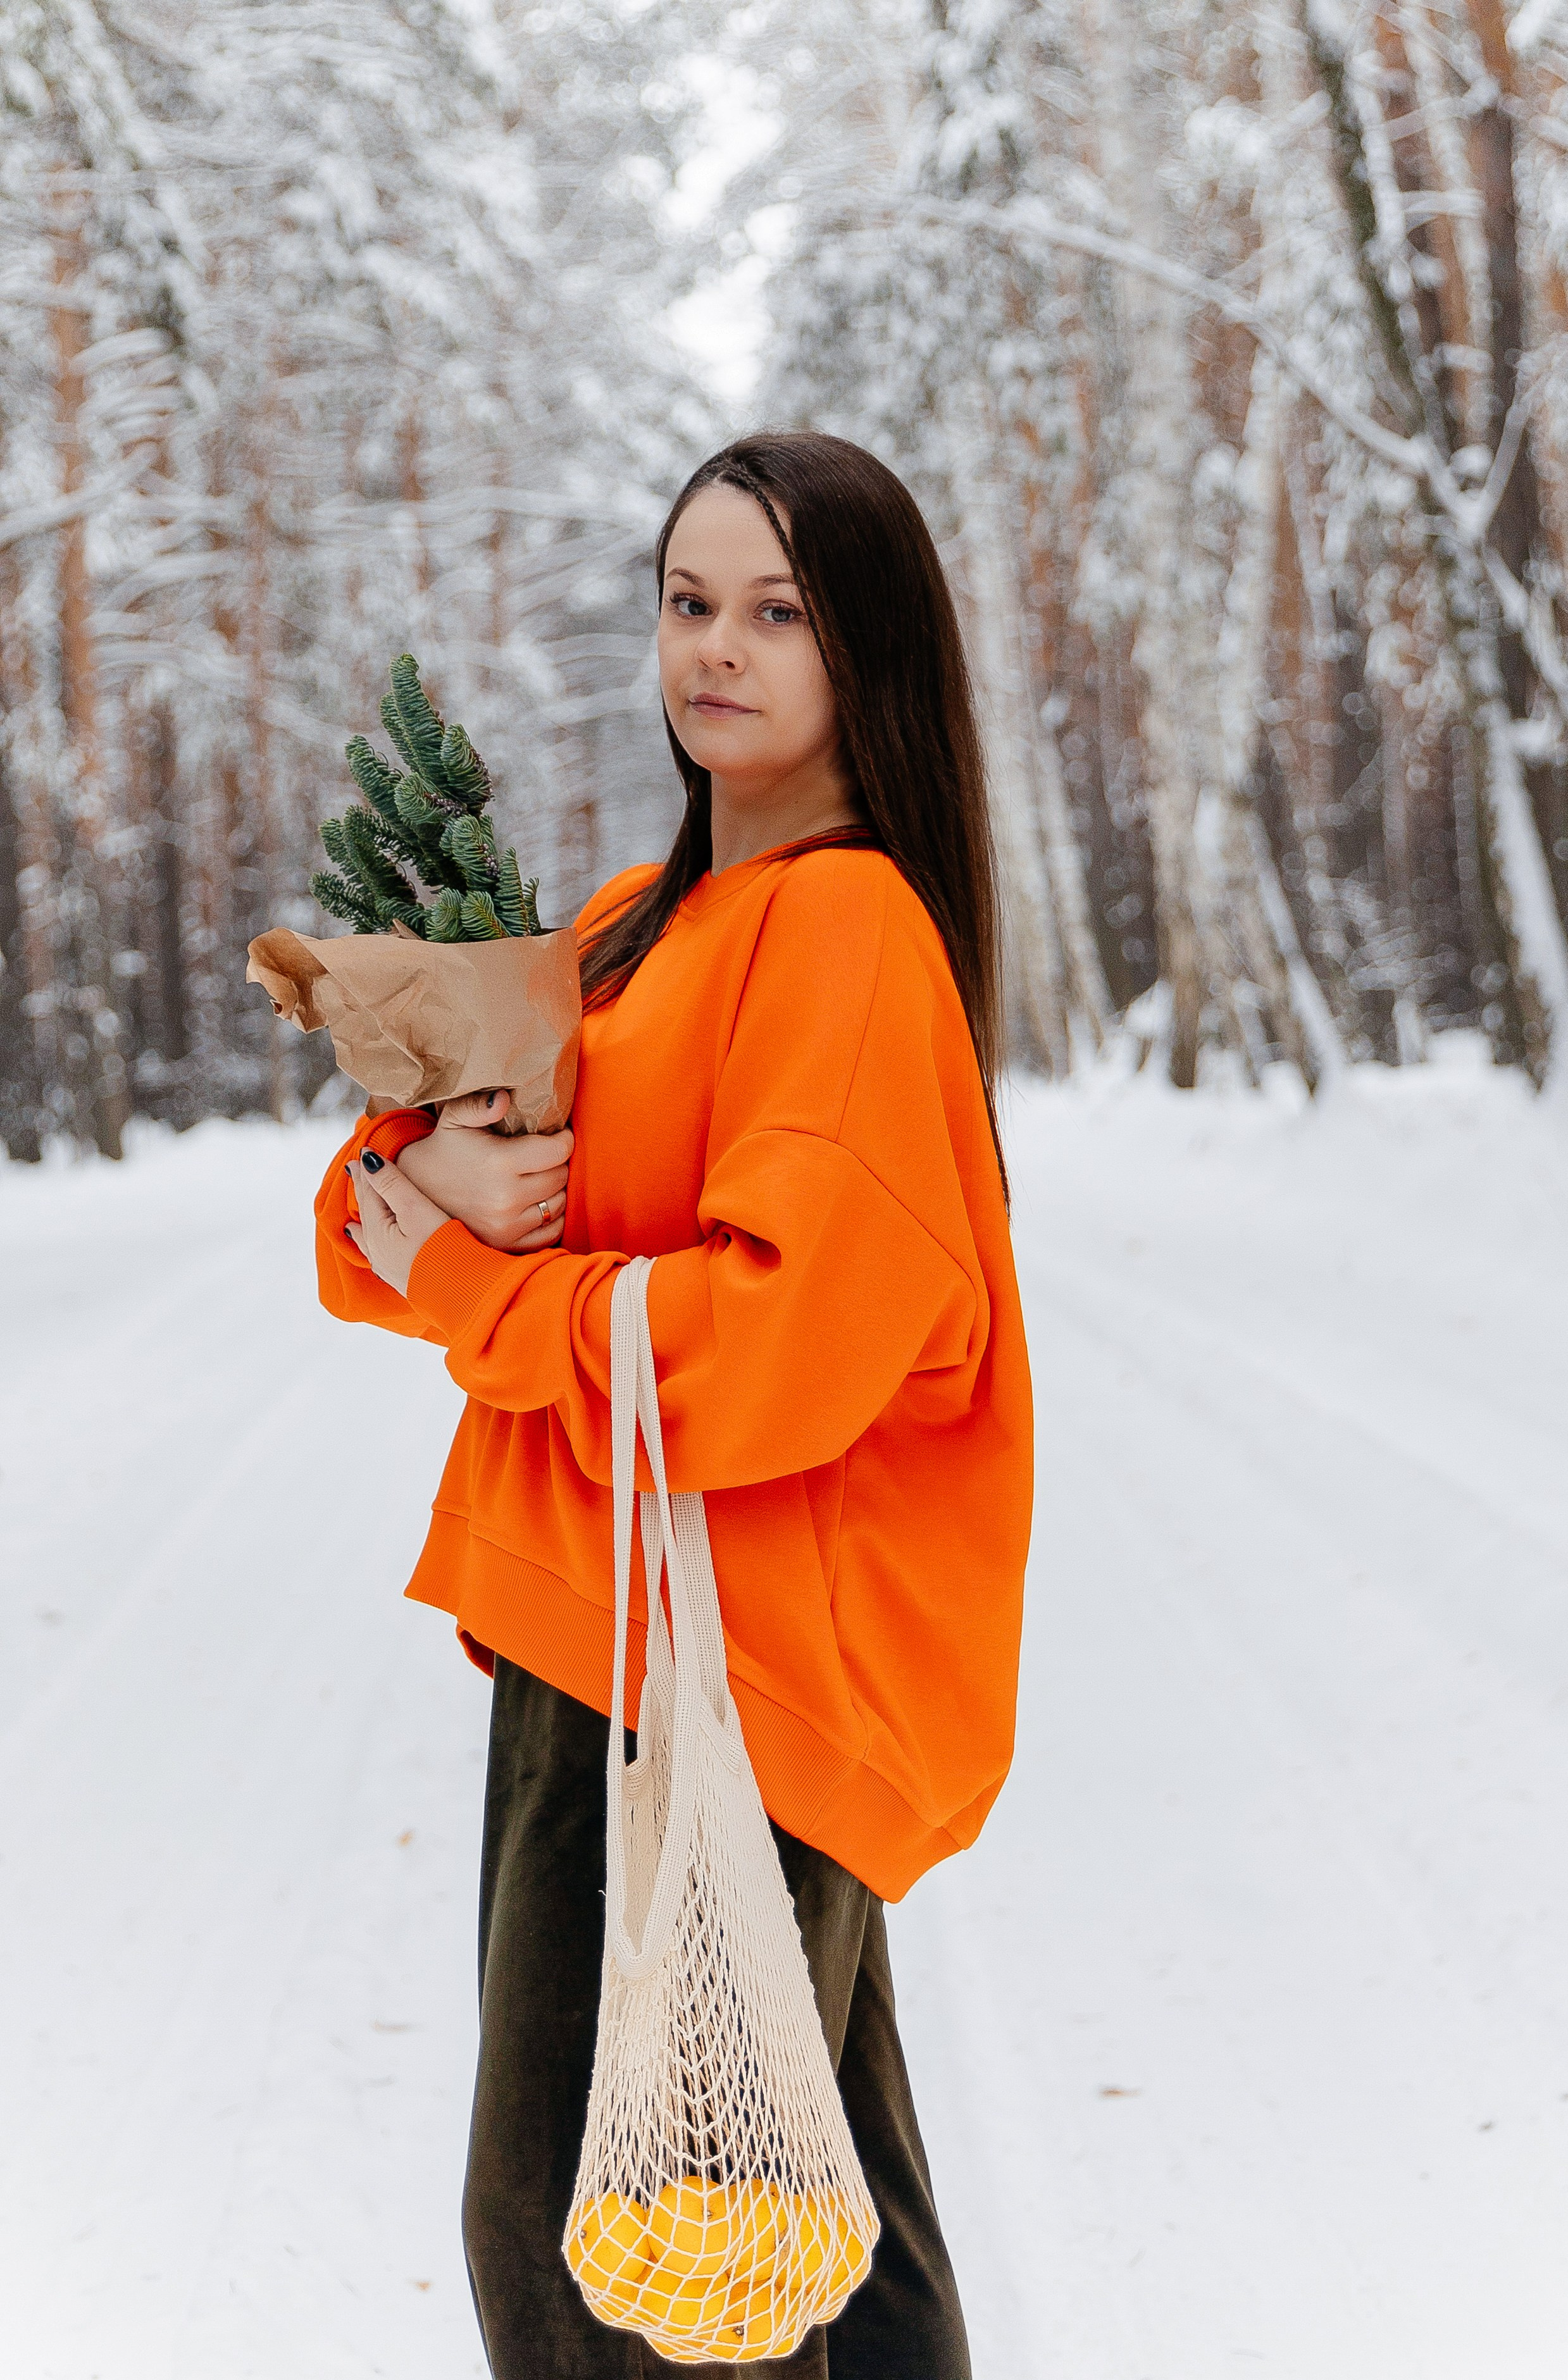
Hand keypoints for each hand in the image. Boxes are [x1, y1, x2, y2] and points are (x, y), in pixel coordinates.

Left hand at [346, 1153, 451, 1297]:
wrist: (461, 1293)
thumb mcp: (415, 1209)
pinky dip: (371, 1244)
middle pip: (366, 1212)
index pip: (369, 1193)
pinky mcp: (402, 1278)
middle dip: (362, 1191)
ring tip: (352, 1216)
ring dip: (363, 1220)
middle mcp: (376, 1249)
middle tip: (356, 1172)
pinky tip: (371, 1250)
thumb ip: (391, 1183)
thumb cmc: (441, 1249)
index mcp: (377, 1230)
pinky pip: (378, 1254)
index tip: (360, 1153)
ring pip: (368, 1236)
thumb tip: (365, 1160)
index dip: (366, 1172)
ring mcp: (388, 1266)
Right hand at [397, 1089, 572, 1253]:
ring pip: (558, 1204)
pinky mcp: (507, 1245)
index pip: (559, 1151)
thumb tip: (503, 1099)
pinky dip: (550, 1217)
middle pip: (561, 1177)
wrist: (414, 1192)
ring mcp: (508, 1226)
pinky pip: (550, 1231)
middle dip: (557, 1162)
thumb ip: (480, 1105)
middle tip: (543, 1155)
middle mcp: (507, 1198)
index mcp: (500, 1163)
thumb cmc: (441, 1150)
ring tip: (537, 1177)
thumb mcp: (454, 1119)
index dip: (564, 1139)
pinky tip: (535, 1202)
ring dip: (554, 1189)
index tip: (557, 1135)